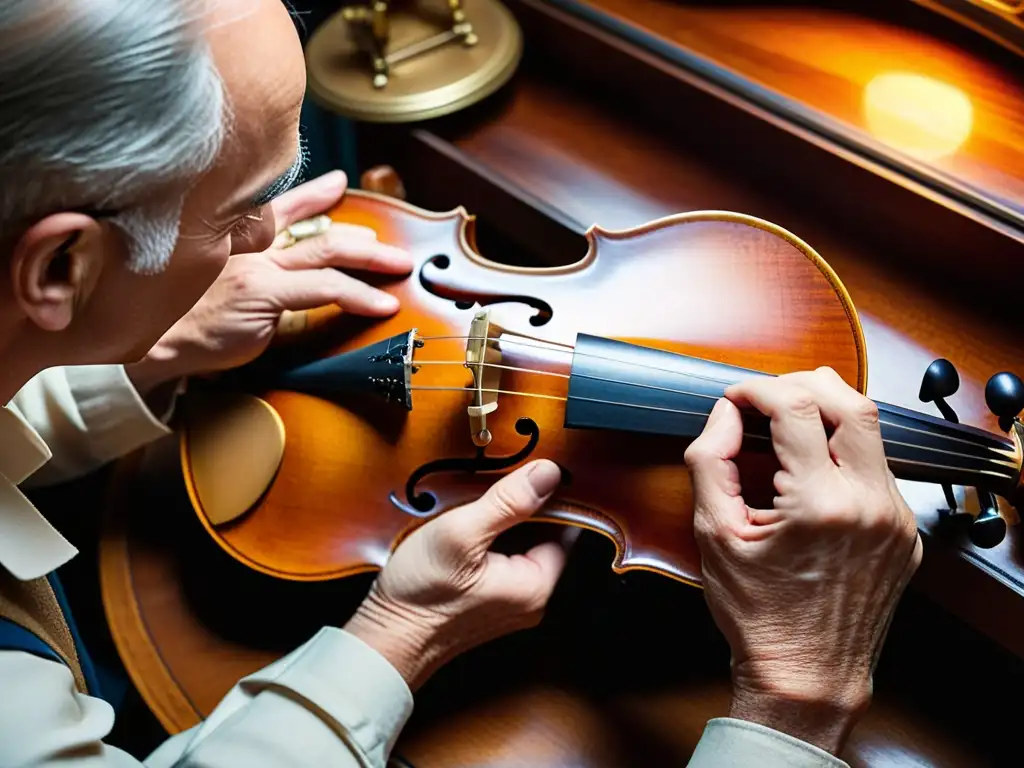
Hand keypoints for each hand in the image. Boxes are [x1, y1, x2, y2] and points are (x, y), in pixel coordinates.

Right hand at [127, 171, 412, 391]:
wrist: (148, 341)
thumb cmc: (179, 320)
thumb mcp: (212, 285)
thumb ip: (245, 275)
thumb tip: (286, 284)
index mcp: (234, 239)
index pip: (279, 209)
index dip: (312, 195)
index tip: (336, 183)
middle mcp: (248, 245)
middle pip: (314, 229)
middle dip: (358, 236)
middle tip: (386, 245)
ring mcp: (257, 266)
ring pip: (327, 251)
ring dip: (370, 257)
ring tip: (398, 265)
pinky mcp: (263, 292)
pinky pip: (324, 288)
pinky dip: (358, 295)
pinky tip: (380, 304)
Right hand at [345, 460, 571, 690]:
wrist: (385, 641)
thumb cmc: (420, 596)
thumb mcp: (462, 534)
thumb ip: (508, 502)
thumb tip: (548, 473)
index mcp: (537, 585)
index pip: (564, 525)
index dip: (545, 495)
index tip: (524, 473)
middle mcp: (532, 599)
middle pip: (543, 535)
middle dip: (520, 509)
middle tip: (488, 493)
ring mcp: (511, 603)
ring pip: (519, 546)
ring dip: (501, 524)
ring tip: (471, 513)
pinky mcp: (490, 603)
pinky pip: (501, 561)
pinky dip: (487, 543)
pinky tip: (464, 535)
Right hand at [683, 366, 921, 753]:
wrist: (808, 676)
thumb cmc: (758, 615)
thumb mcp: (714, 535)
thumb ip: (711, 462)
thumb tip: (724, 414)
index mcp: (821, 505)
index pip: (795, 407)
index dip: (757, 389)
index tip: (735, 398)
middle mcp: (870, 505)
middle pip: (851, 403)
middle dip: (801, 385)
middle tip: (765, 396)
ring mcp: (896, 518)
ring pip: (871, 432)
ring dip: (827, 413)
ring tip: (788, 422)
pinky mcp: (904, 531)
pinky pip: (878, 470)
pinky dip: (843, 453)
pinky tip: (811, 468)